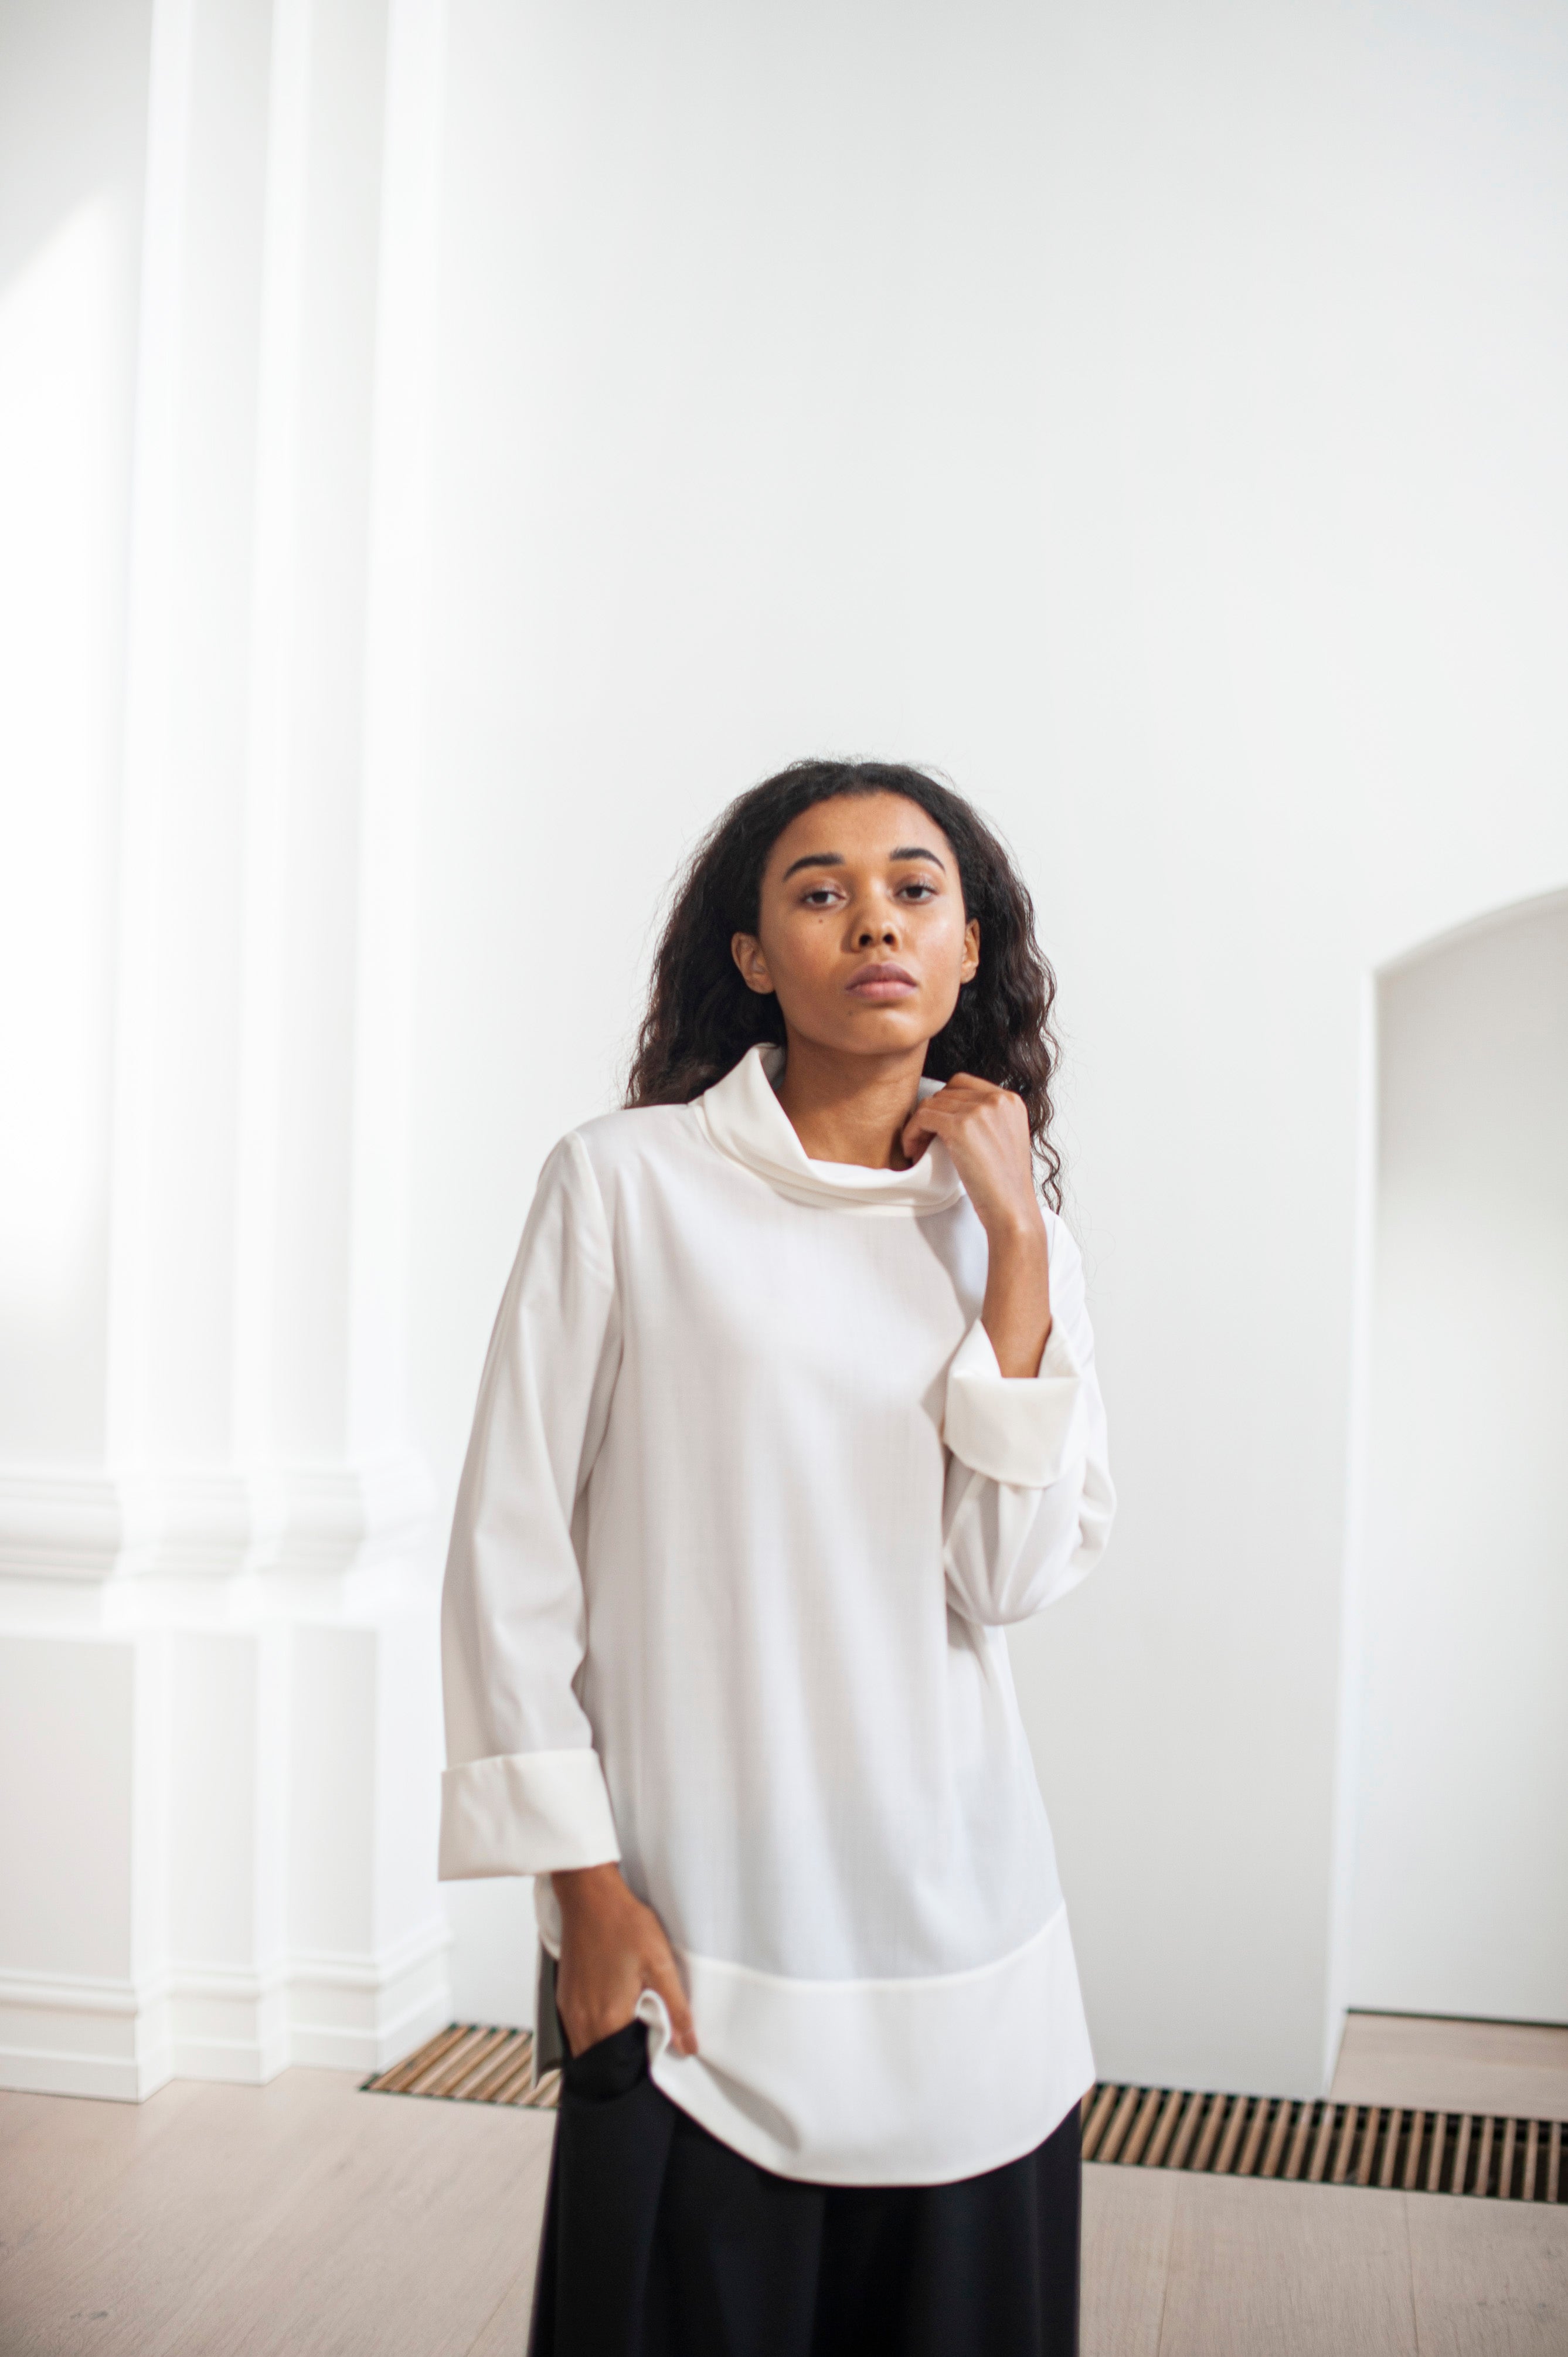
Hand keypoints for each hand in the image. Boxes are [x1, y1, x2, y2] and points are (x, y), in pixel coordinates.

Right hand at [552, 1863, 697, 2057]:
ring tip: (632, 2020)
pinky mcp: (564, 1997)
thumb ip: (676, 2008)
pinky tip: (613, 2008)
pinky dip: (596, 2029)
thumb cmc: (623, 1923)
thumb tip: (688, 2045)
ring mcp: (569, 2010)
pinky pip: (578, 2030)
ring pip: (589, 2047)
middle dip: (626, 2056)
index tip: (658, 2046)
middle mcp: (582, 2021)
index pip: (625, 2064)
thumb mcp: (660, 1963)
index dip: (644, 2061)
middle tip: (647, 2033)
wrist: (589, 1895)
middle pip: (604, 2060)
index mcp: (608, 2019)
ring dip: (610, 2044)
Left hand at [902, 1074, 1051, 1377]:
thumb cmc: (1003, 1212)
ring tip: (910, 1157)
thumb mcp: (995, 1166)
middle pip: (945, 1090)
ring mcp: (987, 1110)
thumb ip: (982, 1139)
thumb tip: (951, 1128)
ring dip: (915, 1129)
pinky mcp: (968, 1126)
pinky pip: (924, 1116)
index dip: (941, 1111)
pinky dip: (911, 1136)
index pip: (964, 1086)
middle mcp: (1005, 1099)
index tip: (927, 1140)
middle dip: (926, 1118)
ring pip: (931, 1102)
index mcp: (1015, 1104)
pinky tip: (910, 1160)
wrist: (1016, 1234)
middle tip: (913, 1149)